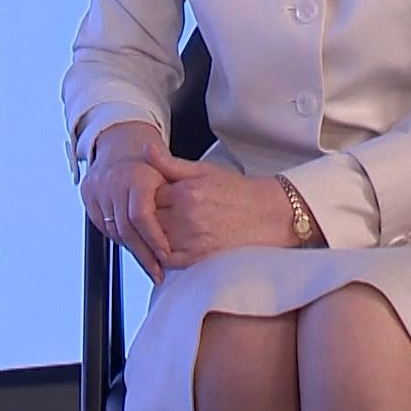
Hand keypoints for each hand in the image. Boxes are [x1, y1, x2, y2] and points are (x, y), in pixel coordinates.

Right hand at [79, 122, 171, 282]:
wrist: (120, 145)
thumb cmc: (150, 165)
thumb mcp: (170, 172)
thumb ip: (180, 198)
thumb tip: (192, 214)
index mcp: (136, 176)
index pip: (142, 216)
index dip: (154, 239)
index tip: (166, 257)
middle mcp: (114, 181)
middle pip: (126, 228)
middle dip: (143, 254)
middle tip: (157, 272)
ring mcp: (98, 188)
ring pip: (114, 230)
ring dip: (131, 249)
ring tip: (148, 263)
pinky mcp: (88, 194)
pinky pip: (103, 225)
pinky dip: (118, 238)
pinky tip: (132, 246)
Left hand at [145, 145, 297, 269]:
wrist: (268, 215)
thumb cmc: (237, 192)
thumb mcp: (203, 170)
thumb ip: (170, 164)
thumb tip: (144, 150)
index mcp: (184, 191)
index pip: (145, 194)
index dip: (142, 196)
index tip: (144, 197)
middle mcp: (185, 214)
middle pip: (146, 218)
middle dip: (143, 217)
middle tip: (146, 216)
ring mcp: (191, 237)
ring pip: (153, 239)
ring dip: (149, 237)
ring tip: (154, 231)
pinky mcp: (199, 257)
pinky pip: (168, 260)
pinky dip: (162, 255)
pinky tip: (165, 247)